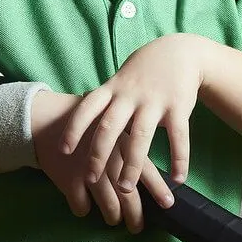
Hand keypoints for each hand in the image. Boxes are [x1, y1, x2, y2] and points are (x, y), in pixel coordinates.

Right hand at [32, 90, 172, 232]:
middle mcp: (108, 160)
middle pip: (128, 196)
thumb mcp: (108, 121)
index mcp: (121, 143)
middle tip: (137, 226)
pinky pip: (81, 206)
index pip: (146, 170)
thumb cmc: (80, 121)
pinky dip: (83, 209)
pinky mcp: (68, 180)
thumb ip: (128, 138)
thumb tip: (146, 158)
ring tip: (113, 219)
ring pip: (109, 206)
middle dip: (135, 216)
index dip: (158, 189)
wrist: (44, 118)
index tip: (168, 205)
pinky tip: (84, 207)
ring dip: (112, 216)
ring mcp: (88, 172)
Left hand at [59, 34, 203, 195]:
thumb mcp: (116, 83)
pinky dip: (179, 159)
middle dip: (98, 154)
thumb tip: (77, 126)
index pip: (86, 109)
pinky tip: (176, 179)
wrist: (177, 52)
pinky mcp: (178, 107)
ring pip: (141, 137)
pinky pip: (179, 137)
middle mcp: (129, 96)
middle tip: (90, 178)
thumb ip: (102, 103)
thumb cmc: (139, 73)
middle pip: (109, 127)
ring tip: (125, 188)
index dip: (73, 129)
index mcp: (110, 90)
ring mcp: (153, 102)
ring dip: (132, 164)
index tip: (62, 150)